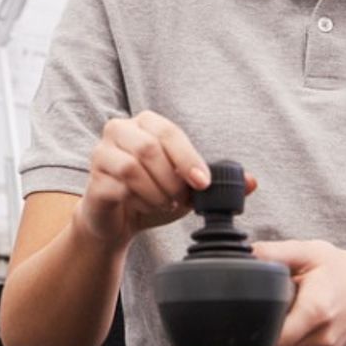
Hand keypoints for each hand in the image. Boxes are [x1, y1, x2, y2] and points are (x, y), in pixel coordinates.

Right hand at [73, 111, 257, 249]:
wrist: (118, 222)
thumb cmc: (152, 195)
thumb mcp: (188, 187)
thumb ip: (217, 181)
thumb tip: (252, 181)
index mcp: (144, 124)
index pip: (168, 132)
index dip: (188, 158)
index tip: (202, 183)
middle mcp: (118, 131)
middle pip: (149, 147)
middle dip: (172, 178)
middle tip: (180, 198)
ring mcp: (101, 153)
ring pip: (132, 167)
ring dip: (156, 191)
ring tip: (164, 202)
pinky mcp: (93, 178)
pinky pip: (118, 186)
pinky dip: (139, 200)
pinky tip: (145, 206)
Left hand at [228, 239, 345, 345]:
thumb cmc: (339, 270)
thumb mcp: (308, 252)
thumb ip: (272, 252)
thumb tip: (240, 254)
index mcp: (315, 312)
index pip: (273, 342)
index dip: (243, 342)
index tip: (223, 331)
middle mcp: (320, 340)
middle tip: (217, 333)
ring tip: (232, 336)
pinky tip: (254, 342)